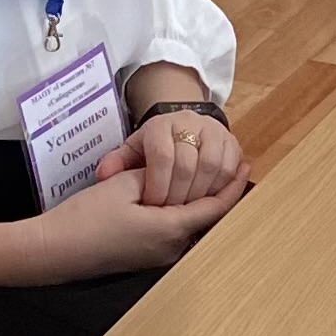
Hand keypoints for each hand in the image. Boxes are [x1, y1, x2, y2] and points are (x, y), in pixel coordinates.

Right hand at [12, 158, 249, 281]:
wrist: (52, 251)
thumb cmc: (83, 218)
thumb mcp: (123, 186)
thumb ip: (155, 177)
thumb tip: (173, 174)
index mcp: (169, 230)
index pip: (214, 209)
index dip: (233, 188)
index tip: (247, 167)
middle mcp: (170, 249)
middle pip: (204, 219)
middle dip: (217, 193)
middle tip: (228, 167)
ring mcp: (157, 257)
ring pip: (187, 226)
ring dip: (195, 204)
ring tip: (201, 177)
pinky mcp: (143, 258)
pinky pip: (170, 234)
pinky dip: (178, 214)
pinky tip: (170, 197)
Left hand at [99, 103, 244, 208]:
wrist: (183, 128)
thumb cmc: (155, 146)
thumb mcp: (133, 152)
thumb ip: (117, 163)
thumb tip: (103, 174)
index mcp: (161, 124)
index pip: (161, 156)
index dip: (158, 184)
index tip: (152, 204)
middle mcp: (190, 122)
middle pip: (188, 164)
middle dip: (178, 194)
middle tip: (169, 213)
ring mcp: (214, 130)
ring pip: (212, 166)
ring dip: (200, 193)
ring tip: (188, 209)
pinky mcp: (232, 141)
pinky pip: (230, 168)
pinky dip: (220, 188)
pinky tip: (207, 200)